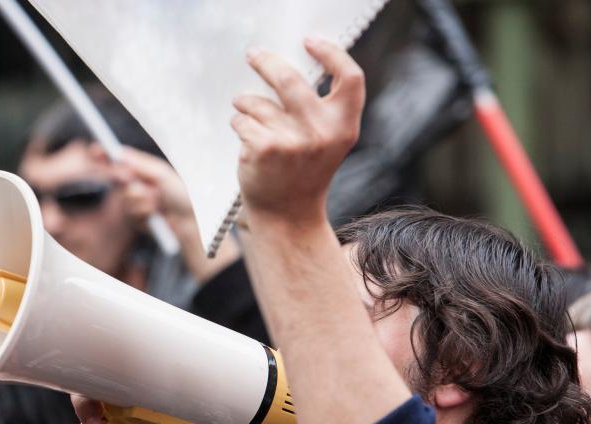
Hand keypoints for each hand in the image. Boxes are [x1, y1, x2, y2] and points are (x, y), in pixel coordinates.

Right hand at [112, 146, 195, 237]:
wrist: (189, 221)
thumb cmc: (180, 194)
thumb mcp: (160, 174)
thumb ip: (138, 164)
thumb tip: (118, 153)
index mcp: (142, 171)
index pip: (119, 161)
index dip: (105, 156)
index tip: (94, 151)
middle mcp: (136, 185)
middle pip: (116, 178)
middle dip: (123, 178)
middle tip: (128, 178)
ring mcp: (134, 203)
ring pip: (124, 197)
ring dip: (141, 199)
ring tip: (157, 202)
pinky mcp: (135, 220)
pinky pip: (130, 213)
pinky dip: (144, 212)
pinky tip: (155, 214)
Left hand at [231, 38, 364, 229]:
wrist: (287, 215)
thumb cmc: (303, 173)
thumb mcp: (327, 141)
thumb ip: (321, 109)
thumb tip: (290, 65)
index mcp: (344, 126)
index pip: (351, 77)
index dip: (332, 54)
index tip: (310, 42)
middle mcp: (322, 132)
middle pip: (290, 78)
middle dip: (266, 62)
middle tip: (254, 55)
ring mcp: (293, 141)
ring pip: (257, 102)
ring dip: (246, 104)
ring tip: (248, 117)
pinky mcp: (265, 148)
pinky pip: (242, 119)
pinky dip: (239, 124)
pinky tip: (246, 140)